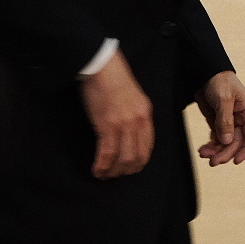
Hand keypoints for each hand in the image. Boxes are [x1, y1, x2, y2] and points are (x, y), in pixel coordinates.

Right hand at [82, 51, 152, 179]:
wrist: (103, 68)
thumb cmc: (114, 81)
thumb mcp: (133, 99)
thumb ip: (135, 116)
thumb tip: (130, 134)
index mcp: (146, 115)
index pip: (148, 146)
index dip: (140, 161)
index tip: (131, 168)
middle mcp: (138, 122)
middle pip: (138, 155)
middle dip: (127, 170)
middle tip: (116, 175)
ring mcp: (124, 124)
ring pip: (123, 158)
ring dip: (113, 171)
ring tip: (104, 175)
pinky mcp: (107, 125)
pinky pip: (107, 152)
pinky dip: (102, 165)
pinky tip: (96, 170)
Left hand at [195, 71, 244, 165]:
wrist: (205, 73)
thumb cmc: (219, 81)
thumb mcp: (223, 99)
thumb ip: (225, 120)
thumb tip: (226, 141)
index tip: (237, 161)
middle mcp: (241, 119)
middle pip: (237, 142)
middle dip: (226, 153)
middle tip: (213, 162)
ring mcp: (229, 121)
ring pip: (226, 142)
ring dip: (217, 151)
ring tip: (205, 155)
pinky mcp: (217, 122)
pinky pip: (216, 138)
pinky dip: (211, 146)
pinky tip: (203, 150)